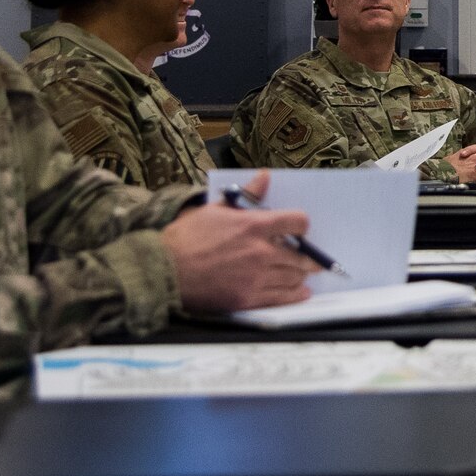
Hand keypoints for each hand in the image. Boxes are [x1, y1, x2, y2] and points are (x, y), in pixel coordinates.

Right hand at [164, 172, 313, 311]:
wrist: (163, 271)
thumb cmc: (186, 237)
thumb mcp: (215, 208)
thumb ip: (247, 195)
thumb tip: (265, 176)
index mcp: (253, 226)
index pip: (297, 222)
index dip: (301, 225)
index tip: (300, 229)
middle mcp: (260, 252)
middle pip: (301, 255)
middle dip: (308, 255)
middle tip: (312, 257)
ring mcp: (256, 277)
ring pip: (293, 276)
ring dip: (300, 274)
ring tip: (301, 272)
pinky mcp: (248, 299)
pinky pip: (282, 297)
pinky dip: (295, 295)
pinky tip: (300, 292)